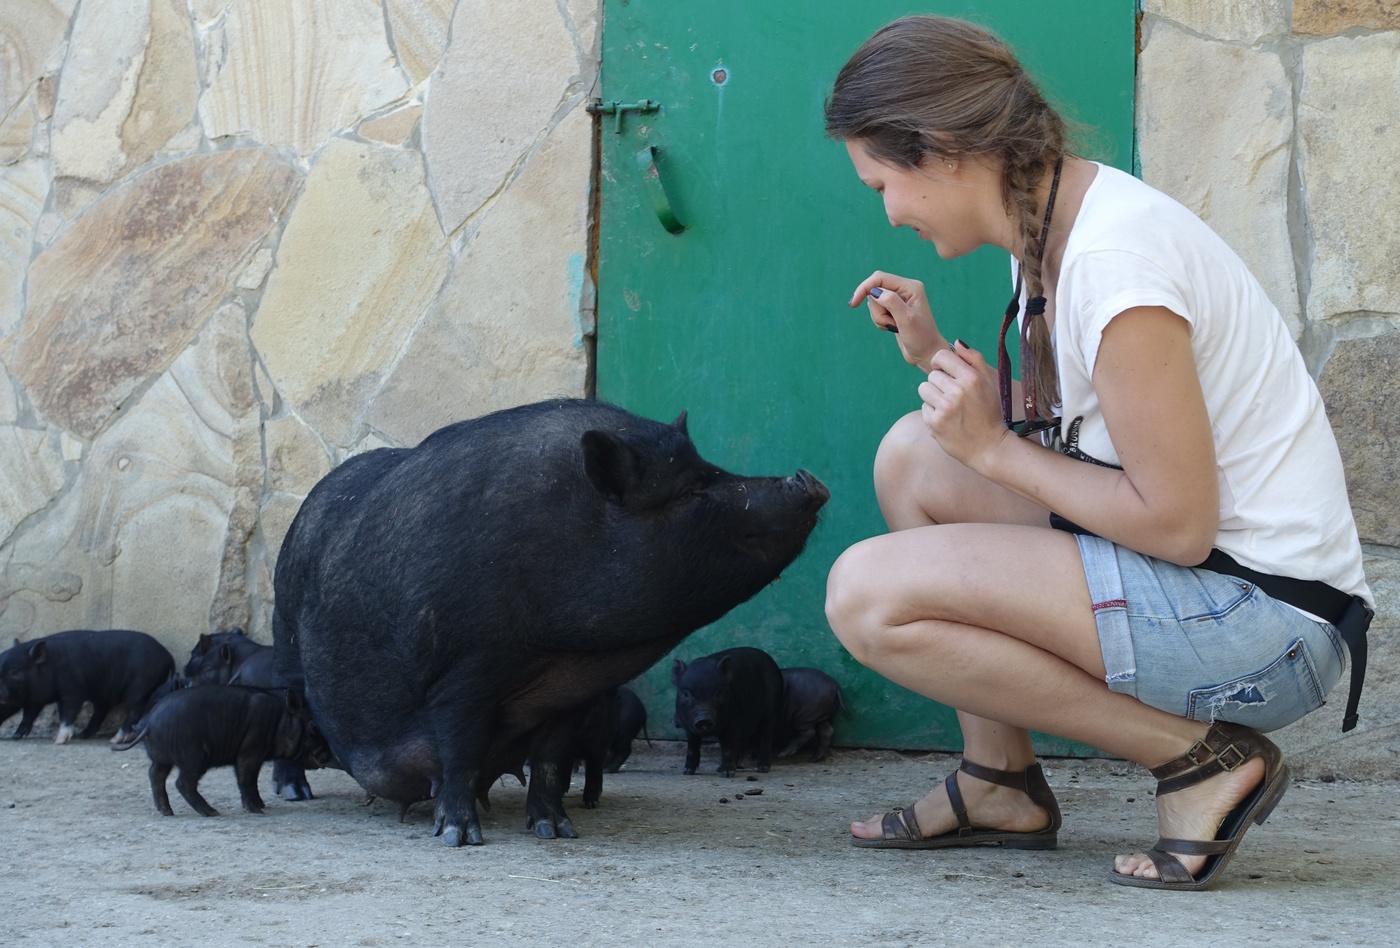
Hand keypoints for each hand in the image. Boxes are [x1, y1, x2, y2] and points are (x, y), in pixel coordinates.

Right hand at [848, 271, 947, 370]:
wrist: (926, 354)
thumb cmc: (921, 338)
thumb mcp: (907, 320)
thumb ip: (891, 302)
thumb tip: (874, 291)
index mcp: (910, 287)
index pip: (880, 278)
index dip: (864, 288)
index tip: (853, 304)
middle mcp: (904, 290)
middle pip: (875, 291)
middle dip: (877, 310)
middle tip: (890, 323)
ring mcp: (899, 299)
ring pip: (874, 302)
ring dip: (879, 317)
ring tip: (894, 327)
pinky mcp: (894, 309)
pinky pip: (877, 310)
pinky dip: (880, 321)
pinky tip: (892, 328)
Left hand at [917, 340, 1008, 466]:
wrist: (988, 446)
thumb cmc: (989, 412)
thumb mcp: (988, 382)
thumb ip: (973, 359)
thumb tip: (956, 343)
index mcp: (971, 378)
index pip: (941, 356)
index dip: (941, 363)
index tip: (946, 372)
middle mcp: (957, 392)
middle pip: (931, 375)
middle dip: (940, 384)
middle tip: (954, 397)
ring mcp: (944, 408)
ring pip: (924, 389)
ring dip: (933, 397)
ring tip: (949, 407)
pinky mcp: (934, 423)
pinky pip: (924, 408)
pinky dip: (932, 413)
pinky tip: (947, 420)